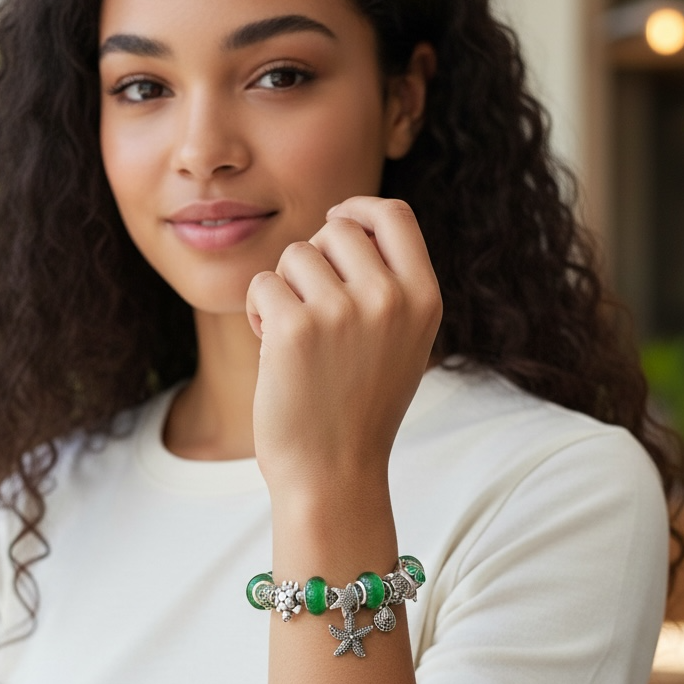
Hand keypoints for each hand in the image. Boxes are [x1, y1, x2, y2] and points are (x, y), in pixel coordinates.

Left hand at [246, 196, 441, 502]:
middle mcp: (390, 298)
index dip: (359, 209)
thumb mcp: (400, 344)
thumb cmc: (359, 410)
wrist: (334, 475)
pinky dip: (258, 314)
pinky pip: (263, 284)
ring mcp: (344, 311)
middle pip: (337, 229)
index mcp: (424, 299)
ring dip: (285, 289)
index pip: (394, 214)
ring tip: (295, 339)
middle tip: (311, 310)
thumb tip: (346, 221)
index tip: (336, 219)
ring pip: (295, 254)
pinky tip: (272, 352)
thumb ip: (389, 285)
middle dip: (314, 260)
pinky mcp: (295, 328)